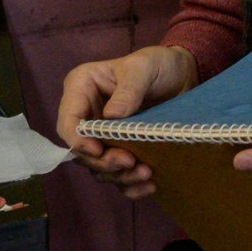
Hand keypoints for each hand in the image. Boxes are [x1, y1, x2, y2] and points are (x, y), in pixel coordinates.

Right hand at [59, 45, 196, 199]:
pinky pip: (117, 175)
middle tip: (131, 163)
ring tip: (147, 173)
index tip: (99, 150)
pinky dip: (130, 185)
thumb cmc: (159, 65)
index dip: (78, 141)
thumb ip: (129, 89)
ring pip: (99, 167)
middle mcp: (86, 115)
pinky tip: (149, 185)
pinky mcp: (119, 150)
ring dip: (119, 176)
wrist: (182, 77)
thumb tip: (111, 117)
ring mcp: (102, 136)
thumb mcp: (144, 67)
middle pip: (82, 151)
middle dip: (104, 161)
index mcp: (81, 89)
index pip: (68, 122)